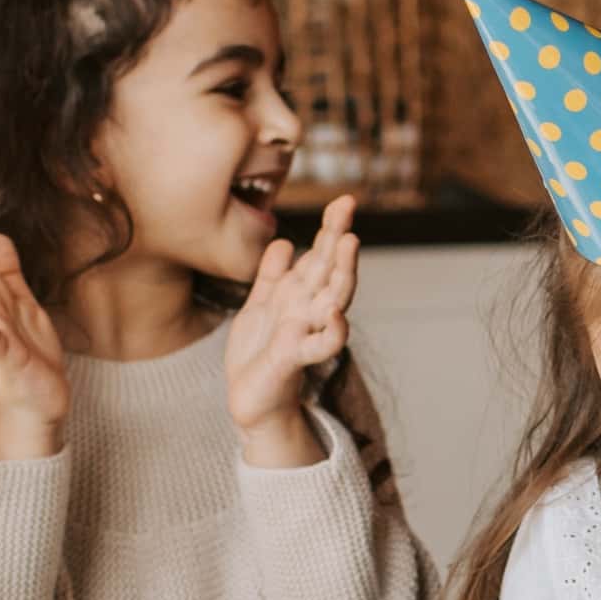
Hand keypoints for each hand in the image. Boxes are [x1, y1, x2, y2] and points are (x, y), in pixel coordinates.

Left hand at [226, 195, 358, 437]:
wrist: (251, 400)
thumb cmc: (258, 355)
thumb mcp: (260, 306)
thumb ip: (272, 276)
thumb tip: (283, 241)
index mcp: (300, 295)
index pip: (321, 256)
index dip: (331, 228)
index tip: (344, 199)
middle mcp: (310, 311)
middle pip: (331, 270)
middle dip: (339, 240)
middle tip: (347, 209)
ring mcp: (307, 333)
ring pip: (335, 300)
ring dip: (344, 273)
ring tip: (349, 243)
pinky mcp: (297, 358)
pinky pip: (322, 345)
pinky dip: (332, 330)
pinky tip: (333, 311)